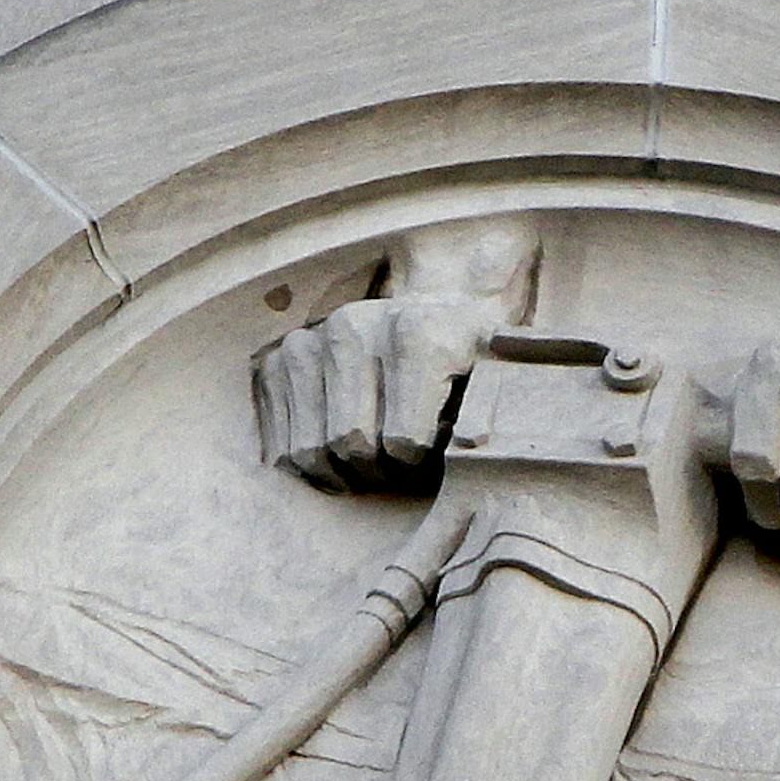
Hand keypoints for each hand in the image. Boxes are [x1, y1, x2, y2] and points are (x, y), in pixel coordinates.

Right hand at [253, 216, 537, 488]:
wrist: (438, 307)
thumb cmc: (473, 359)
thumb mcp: (501, 380)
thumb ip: (501, 416)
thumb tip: (489, 460)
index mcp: (418, 332)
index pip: (400, 443)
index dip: (418, 466)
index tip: (433, 453)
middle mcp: (355, 327)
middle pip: (350, 449)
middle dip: (379, 472)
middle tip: (402, 465)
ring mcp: (310, 339)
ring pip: (309, 452)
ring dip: (345, 472)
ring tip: (376, 457)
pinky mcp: (278, 359)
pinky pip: (280, 447)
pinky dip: (313, 464)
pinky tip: (344, 452)